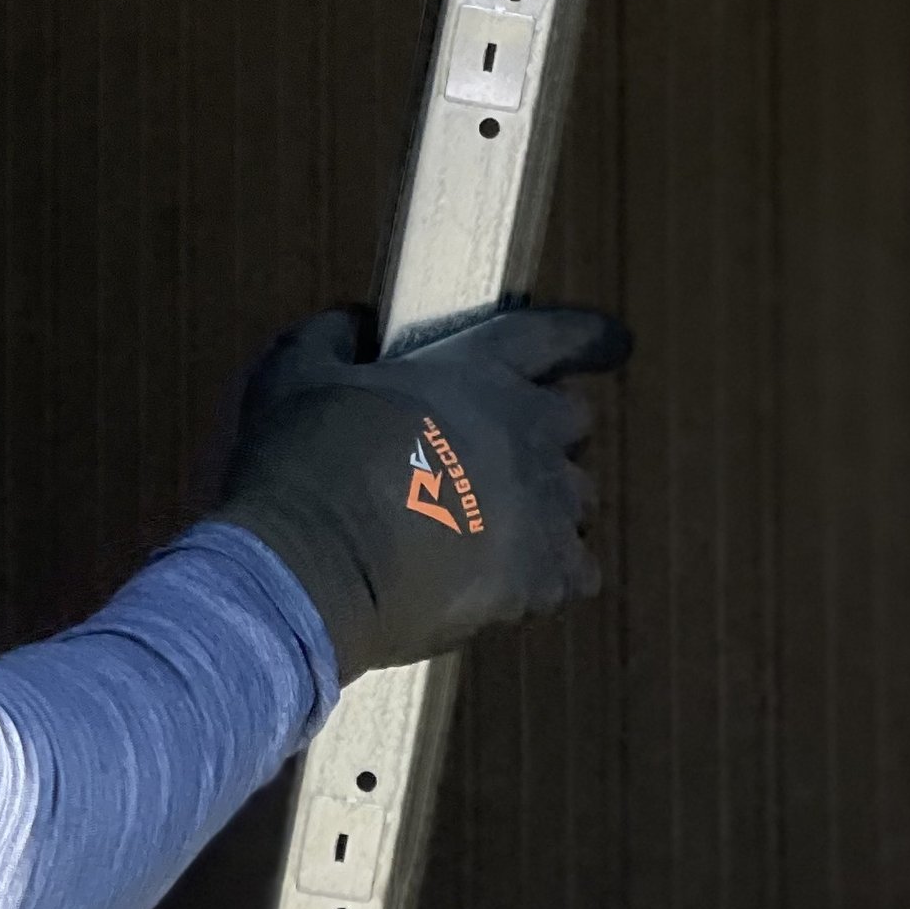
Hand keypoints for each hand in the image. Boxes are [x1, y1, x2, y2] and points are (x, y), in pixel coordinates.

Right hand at [210, 301, 627, 681]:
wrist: (310, 567)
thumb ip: (334, 335)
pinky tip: (514, 579)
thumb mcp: (295, 370)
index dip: (587, 336)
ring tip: (500, 520)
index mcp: (476, 373)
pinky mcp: (537, 582)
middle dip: (545, 428)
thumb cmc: (303, 459)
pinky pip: (574, 574)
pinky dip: (551, 573)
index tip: (614, 341)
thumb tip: (355, 325)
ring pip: (578, 499)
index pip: (555, 337)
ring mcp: (540, 513)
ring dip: (548, 501)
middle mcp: (525, 435)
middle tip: (499, 448)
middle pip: (573, 421)